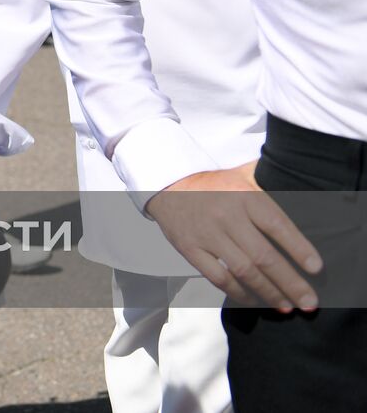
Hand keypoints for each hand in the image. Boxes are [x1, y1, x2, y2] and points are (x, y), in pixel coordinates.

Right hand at [146, 162, 321, 312]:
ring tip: (287, 308)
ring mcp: (207, 234)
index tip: (317, 269)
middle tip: (309, 302)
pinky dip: (238, 293)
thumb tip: (306, 197)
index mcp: (244, 196)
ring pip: (243, 271)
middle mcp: (227, 216)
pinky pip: (217, 277)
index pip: (277, 225)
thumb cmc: (215, 183)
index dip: (299, 248)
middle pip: (264, 256)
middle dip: (290, 283)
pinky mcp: (189, 248)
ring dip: (268, 293)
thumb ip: (271, 184)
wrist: (167, 182)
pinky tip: (254, 301)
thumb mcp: (243, 175)